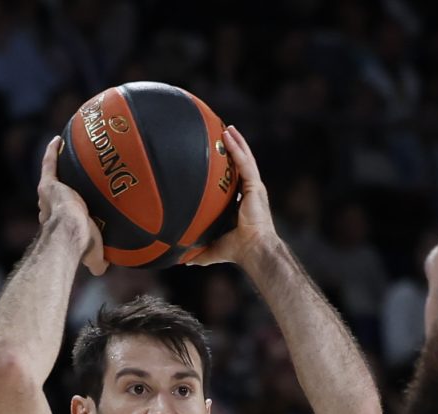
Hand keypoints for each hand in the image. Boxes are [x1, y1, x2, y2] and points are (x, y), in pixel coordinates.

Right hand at [37, 137, 107, 277]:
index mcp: (60, 224)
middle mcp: (50, 208)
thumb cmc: (81, 247)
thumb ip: (97, 262)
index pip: (61, 215)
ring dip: (56, 166)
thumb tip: (102, 269)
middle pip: (55, 196)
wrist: (71, 233)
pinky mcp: (49, 183)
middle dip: (61, 190)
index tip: (75, 207)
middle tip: (72, 181)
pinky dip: (52, 151)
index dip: (66, 211)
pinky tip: (58, 140)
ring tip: (64, 153)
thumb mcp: (92, 257)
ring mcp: (49, 194)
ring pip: (52, 177)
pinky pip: (49, 163)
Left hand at [179, 126, 270, 268]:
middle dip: (234, 149)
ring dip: (236, 142)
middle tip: (223, 134)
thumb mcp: (212, 248)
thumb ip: (198, 251)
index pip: (235, 181)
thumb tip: (181, 260)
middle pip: (241, 165)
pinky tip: (228, 134)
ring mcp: (255, 188)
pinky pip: (245, 162)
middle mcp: (250, 193)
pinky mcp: (256, 186)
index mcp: (243, 204)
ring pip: (245, 159)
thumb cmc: (237, 251)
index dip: (228, 169)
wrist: (253, 250)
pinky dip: (237, 147)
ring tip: (226, 128)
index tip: (218, 158)